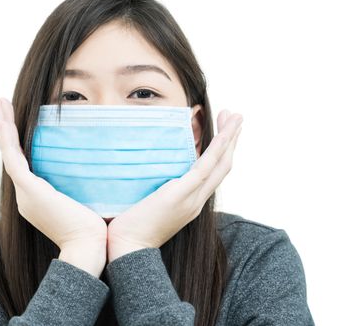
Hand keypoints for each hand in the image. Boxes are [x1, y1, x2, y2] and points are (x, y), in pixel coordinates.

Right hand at [0, 98, 107, 268]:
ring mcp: (25, 192)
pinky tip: (3, 122)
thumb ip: (82, 184)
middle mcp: (25, 193)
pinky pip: (14, 159)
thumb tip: (97, 166)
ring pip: (8, 153)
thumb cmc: (94, 229)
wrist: (89, 247)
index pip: (21, 162)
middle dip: (1, 129)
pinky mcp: (29, 190)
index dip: (14, 141)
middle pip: (9, 154)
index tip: (11, 120)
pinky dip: (8, 140)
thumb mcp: (85, 199)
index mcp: (36, 196)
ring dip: (0, 127)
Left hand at [106, 109, 242, 261]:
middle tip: (236, 116)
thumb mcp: (147, 201)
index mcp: (190, 202)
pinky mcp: (181, 195)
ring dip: (230, 139)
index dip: (221, 151)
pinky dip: (217, 150)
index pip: (212, 172)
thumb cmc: (130, 226)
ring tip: (236, 116)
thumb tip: (146, 166)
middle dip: (231, 140)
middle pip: (223, 166)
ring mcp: (192, 198)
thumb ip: (154, 186)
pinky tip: (223, 135)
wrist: (127, 248)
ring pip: (219, 164)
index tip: (223, 131)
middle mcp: (197, 200)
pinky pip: (204, 169)